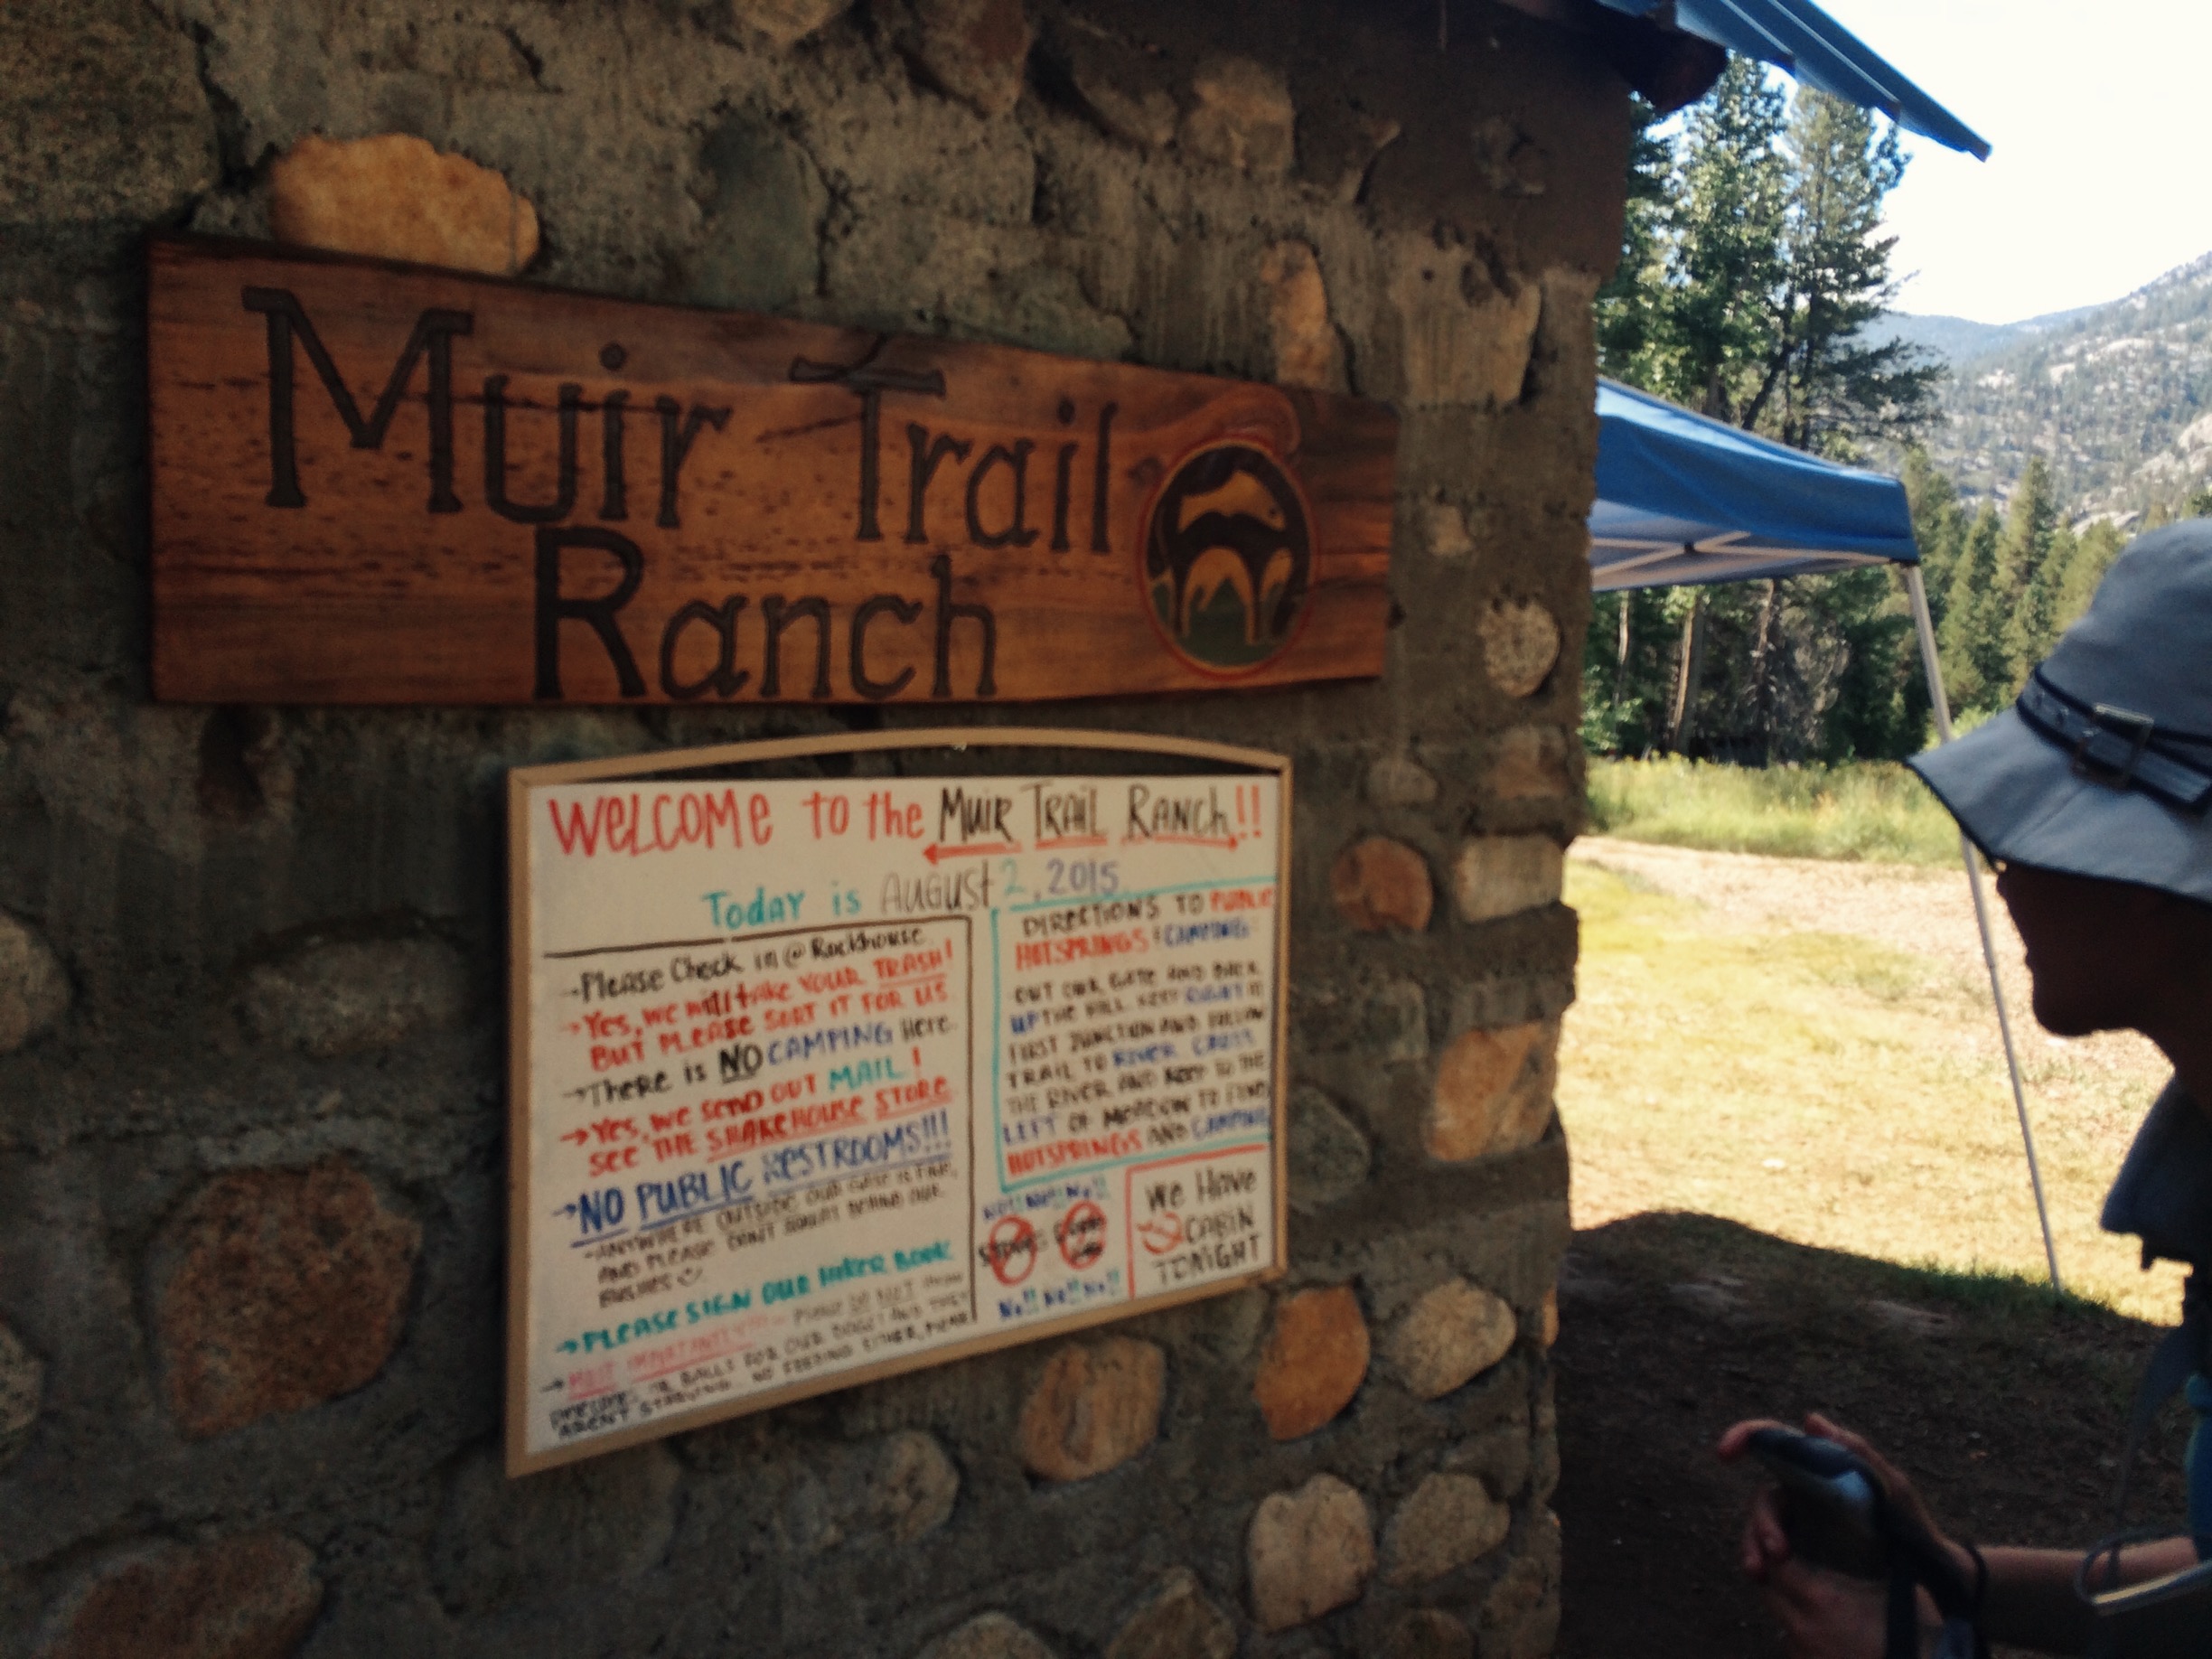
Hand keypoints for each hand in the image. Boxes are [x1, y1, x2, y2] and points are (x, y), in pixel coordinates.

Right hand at [1717, 1414, 1963, 1658]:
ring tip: (1762, 1570)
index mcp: (1822, 1469)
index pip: (1776, 1444)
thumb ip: (1857, 1453)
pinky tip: (1763, 1577)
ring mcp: (1803, 1525)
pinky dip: (1760, 1560)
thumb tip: (1811, 1419)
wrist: (1931, 1574)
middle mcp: (1805, 1493)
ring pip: (1761, 1526)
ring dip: (1753, 1543)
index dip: (1746, 1438)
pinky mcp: (1803, 1554)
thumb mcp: (1890, 1487)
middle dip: (1761, 1521)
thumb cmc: (1914, 1525)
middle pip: (1764, 1496)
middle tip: (1776, 1552)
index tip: (1725, 1452)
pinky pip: (1770, 1552)